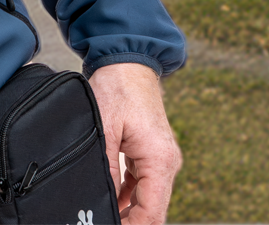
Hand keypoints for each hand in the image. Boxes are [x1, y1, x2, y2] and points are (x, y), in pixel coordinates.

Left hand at [88, 63, 180, 224]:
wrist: (127, 59)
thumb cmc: (117, 86)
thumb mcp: (104, 128)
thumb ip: (107, 168)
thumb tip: (103, 200)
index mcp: (159, 159)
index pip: (152, 214)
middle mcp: (167, 162)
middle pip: (152, 210)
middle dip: (129, 221)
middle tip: (101, 220)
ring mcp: (161, 158)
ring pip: (148, 199)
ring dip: (129, 211)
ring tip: (104, 214)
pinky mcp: (152, 153)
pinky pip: (143, 184)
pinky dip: (129, 196)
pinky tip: (110, 199)